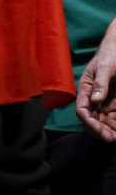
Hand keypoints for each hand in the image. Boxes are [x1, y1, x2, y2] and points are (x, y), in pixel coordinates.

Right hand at [76, 28, 115, 142]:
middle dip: (101, 131)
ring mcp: (105, 102)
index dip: (90, 122)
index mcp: (85, 90)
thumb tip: (95, 100)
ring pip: (104, 122)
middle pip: (92, 120)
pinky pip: (114, 118)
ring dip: (110, 131)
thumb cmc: (110, 56)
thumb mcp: (105, 67)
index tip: (101, 132)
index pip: (83, 110)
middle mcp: (93, 99)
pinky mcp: (115, 104)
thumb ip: (100, 83)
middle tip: (112, 138)